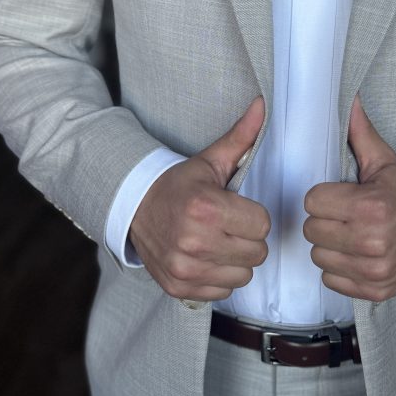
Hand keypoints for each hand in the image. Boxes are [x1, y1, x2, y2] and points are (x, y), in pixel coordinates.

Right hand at [129, 97, 270, 300]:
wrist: (133, 208)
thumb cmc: (179, 185)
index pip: (262, 225)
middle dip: (248, 238)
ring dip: (236, 260)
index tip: (236, 209)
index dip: (253, 216)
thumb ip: (241, 137)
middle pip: (257, 252)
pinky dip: (220, 277)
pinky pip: (224, 291)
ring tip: (218, 242)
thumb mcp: (209, 161)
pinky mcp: (179, 287)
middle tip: (228, 226)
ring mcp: (185, 268)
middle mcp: (194, 241)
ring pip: (244, 275)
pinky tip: (206, 258)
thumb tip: (263, 105)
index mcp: (206, 208)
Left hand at [303, 96, 395, 301]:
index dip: (322, 197)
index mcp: (372, 207)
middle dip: (324, 221)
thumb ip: (360, 133)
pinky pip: (331, 281)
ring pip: (318, 257)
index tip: (337, 196)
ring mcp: (374, 270)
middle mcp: (372, 241)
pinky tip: (355, 255)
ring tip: (349, 235)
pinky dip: (339, 269)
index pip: (312, 202)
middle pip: (312, 230)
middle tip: (344, 216)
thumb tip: (347, 99)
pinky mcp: (374, 291)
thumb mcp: (384, 163)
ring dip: (329, 247)